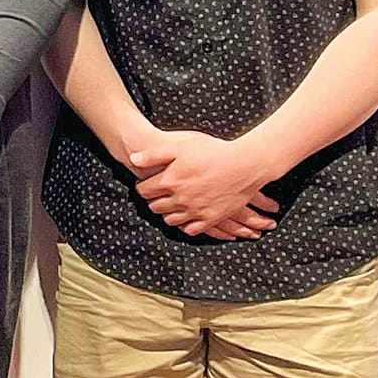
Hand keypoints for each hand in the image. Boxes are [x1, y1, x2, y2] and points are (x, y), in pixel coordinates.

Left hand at [130, 131, 281, 236]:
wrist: (244, 164)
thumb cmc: (212, 152)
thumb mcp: (179, 147)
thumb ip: (154, 155)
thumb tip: (133, 159)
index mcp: (169, 181)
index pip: (144, 191)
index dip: (142, 187)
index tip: (146, 185)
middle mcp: (179, 199)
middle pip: (155, 207)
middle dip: (153, 201)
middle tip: (156, 196)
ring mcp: (195, 211)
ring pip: (171, 220)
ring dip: (167, 213)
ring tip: (169, 206)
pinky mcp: (211, 219)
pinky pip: (191, 230)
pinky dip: (185, 225)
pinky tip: (185, 217)